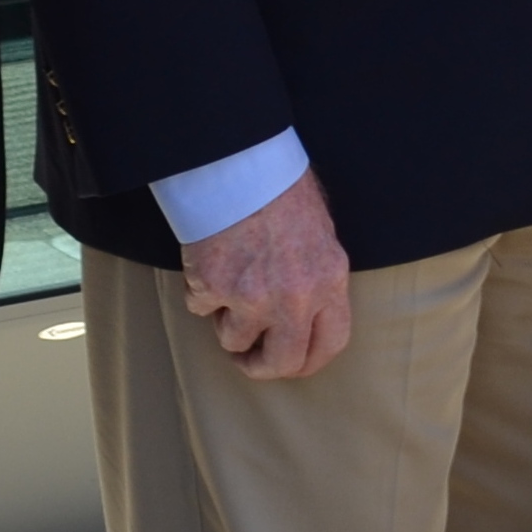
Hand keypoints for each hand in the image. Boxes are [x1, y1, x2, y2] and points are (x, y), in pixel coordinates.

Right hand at [181, 169, 351, 381]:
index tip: (290, 364)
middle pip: (281, 362)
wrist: (241, 166)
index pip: (330, 344)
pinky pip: (200, 308)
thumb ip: (318, 282)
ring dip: (227, 320)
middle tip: (248, 356)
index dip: (308, 362)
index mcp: (330, 281)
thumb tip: (305, 323)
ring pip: (233, 340)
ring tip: (230, 283)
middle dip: (261, 365)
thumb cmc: (282, 193)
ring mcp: (252, 296)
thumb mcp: (322, 237)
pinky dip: (200, 291)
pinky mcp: (213, 287)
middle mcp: (295, 297)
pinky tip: (210, 260)